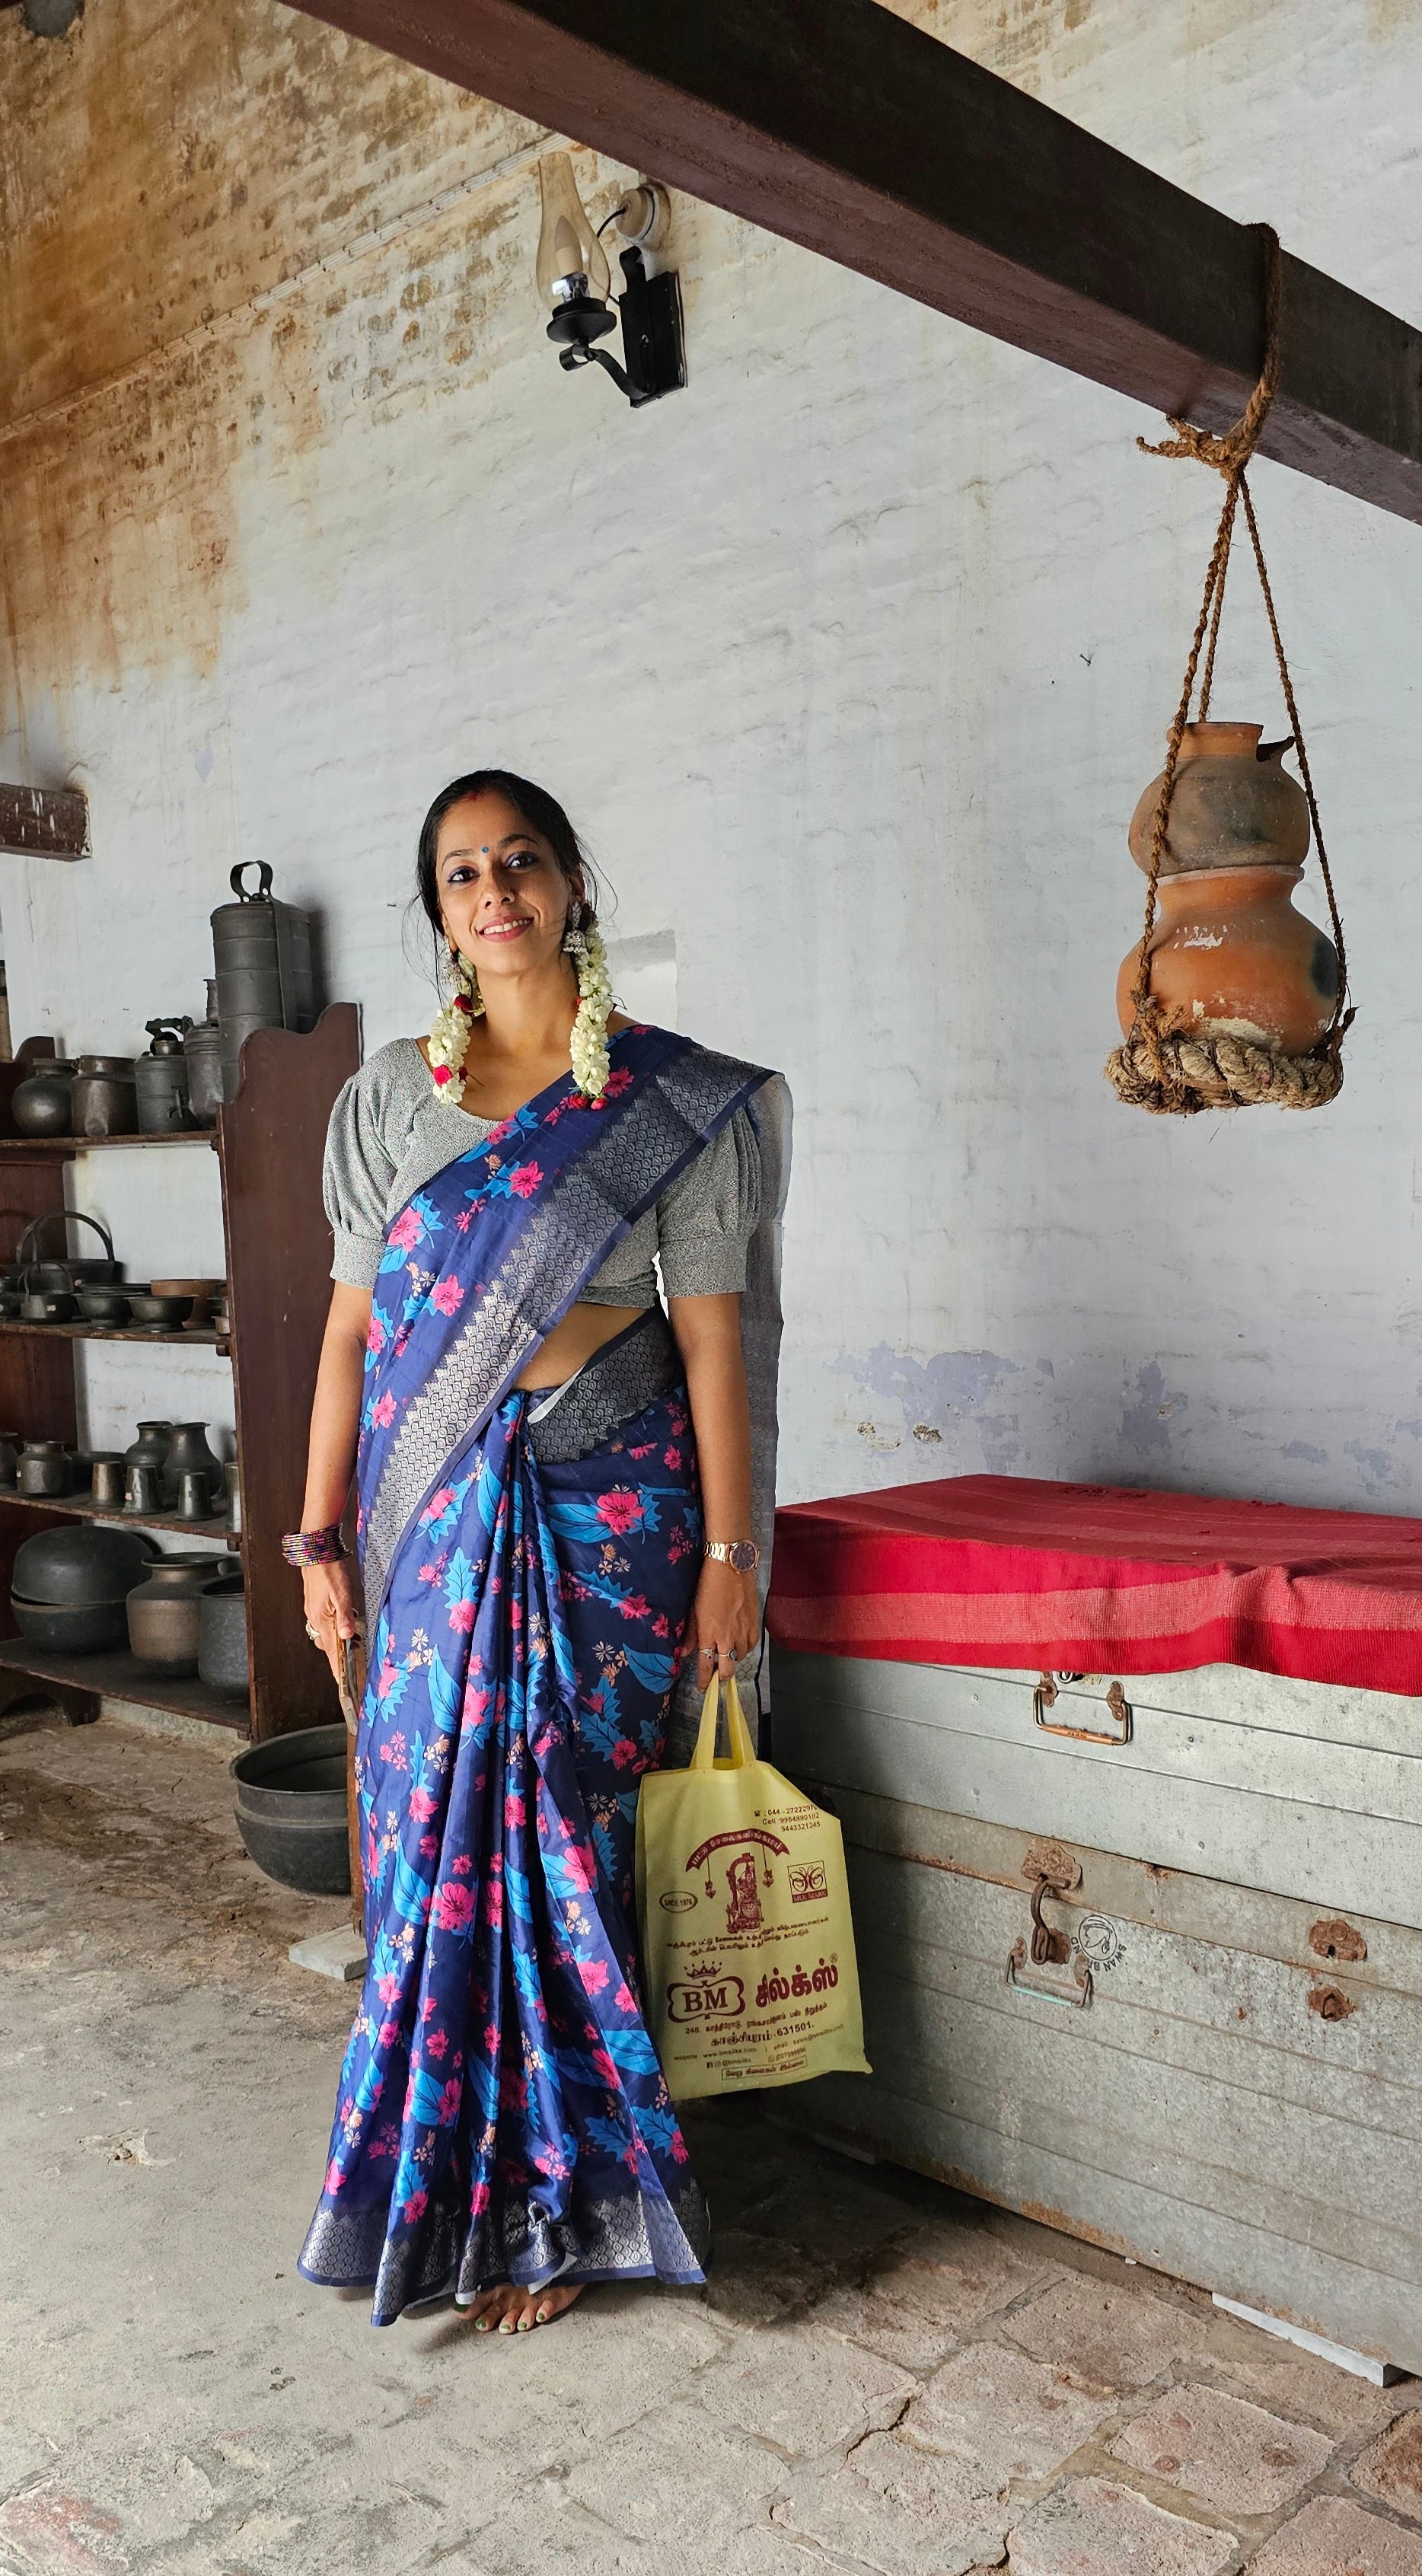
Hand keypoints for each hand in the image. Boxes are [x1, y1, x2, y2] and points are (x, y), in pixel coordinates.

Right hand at [302, 1557, 363, 1687]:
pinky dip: (336, 1625)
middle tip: (356, 1650)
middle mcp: (314, 1619)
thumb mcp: (342, 1594)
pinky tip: (346, 1616)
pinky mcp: (315, 1605)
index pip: (330, 1650)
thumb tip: (347, 1637)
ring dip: (340, 1637)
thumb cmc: (330, 1571)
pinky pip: (325, 1622)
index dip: (336, 1667)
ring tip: (356, 1635)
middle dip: (341, 1652)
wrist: (316, 1552)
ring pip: (327, 1633)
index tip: (342, 1682)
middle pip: (328, 1644)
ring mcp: (313, 1612)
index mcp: (321, 1620)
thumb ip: (345, 1617)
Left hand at [689, 1558, 758, 1686]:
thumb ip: (690, 1633)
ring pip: (740, 1657)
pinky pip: (752, 1645)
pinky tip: (740, 1641)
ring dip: (733, 1658)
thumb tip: (684, 1652)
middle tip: (717, 1674)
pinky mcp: (755, 1623)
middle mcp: (727, 1637)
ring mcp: (743, 1631)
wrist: (731, 1566)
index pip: (706, 1665)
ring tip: (727, 1651)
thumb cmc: (708, 1585)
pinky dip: (745, 1647)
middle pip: (727, 1668)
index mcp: (708, 1633)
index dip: (704, 1679)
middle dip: (721, 1676)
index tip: (703, 1687)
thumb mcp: (694, 1609)